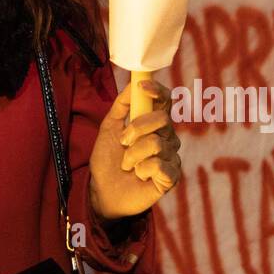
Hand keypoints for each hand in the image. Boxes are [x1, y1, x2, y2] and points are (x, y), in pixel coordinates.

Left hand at [89, 78, 181, 220]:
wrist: (101, 189)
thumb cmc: (108, 158)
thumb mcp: (109, 127)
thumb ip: (122, 105)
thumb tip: (134, 83)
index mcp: (154, 123)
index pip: (165, 101)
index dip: (158, 90)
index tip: (143, 86)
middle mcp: (167, 138)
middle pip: (162, 119)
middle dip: (136, 128)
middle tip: (123, 142)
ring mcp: (171, 157)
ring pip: (156, 143)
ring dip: (133, 154)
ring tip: (127, 165)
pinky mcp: (171, 177)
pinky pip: (159, 165)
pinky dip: (142, 170)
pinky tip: (139, 176)